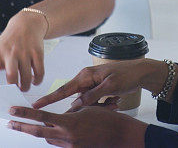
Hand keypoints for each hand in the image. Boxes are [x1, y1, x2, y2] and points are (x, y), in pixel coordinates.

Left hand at [0, 12, 46, 90]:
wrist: (26, 24)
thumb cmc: (7, 41)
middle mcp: (11, 53)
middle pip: (12, 76)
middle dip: (14, 87)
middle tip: (15, 91)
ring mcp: (25, 53)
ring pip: (26, 77)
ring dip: (26, 86)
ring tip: (24, 86)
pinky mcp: (37, 53)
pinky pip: (39, 72)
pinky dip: (38, 80)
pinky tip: (34, 80)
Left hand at [9, 105, 145, 147]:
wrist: (121, 136)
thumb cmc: (108, 120)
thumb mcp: (86, 109)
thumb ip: (70, 113)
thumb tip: (59, 117)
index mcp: (69, 123)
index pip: (41, 117)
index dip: (25, 114)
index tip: (13, 111)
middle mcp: (67, 137)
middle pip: (38, 132)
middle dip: (22, 127)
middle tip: (10, 123)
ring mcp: (71, 146)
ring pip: (49, 139)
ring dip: (42, 132)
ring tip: (32, 125)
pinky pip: (60, 144)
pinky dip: (56, 137)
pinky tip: (57, 132)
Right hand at [33, 59, 156, 109]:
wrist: (142, 72)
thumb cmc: (127, 74)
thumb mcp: (109, 86)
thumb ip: (92, 96)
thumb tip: (76, 105)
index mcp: (85, 76)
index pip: (63, 89)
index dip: (49, 99)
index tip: (36, 105)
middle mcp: (86, 79)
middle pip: (77, 99)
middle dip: (88, 107)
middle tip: (106, 105)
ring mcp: (92, 84)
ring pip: (87, 102)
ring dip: (100, 106)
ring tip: (116, 101)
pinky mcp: (99, 89)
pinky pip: (95, 101)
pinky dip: (104, 104)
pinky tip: (116, 101)